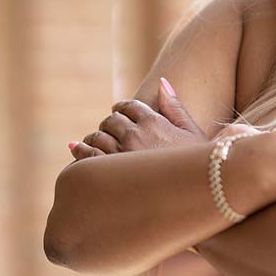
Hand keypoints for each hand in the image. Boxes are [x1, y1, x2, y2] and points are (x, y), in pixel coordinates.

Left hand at [69, 77, 208, 160]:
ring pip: (97, 136)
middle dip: (110, 124)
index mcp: (154, 122)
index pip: (128, 106)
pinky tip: (76, 148)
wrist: (196, 194)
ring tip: (97, 142)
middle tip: (111, 131)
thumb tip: (162, 82)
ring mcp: (120, 155)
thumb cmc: (199, 166)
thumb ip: (174, 106)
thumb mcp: (192, 132)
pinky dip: (79, 149)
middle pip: (111, 120)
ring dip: (95, 137)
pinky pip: (86, 156)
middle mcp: (135, 135)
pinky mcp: (108, 174)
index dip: (123, 108)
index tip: (121, 114)